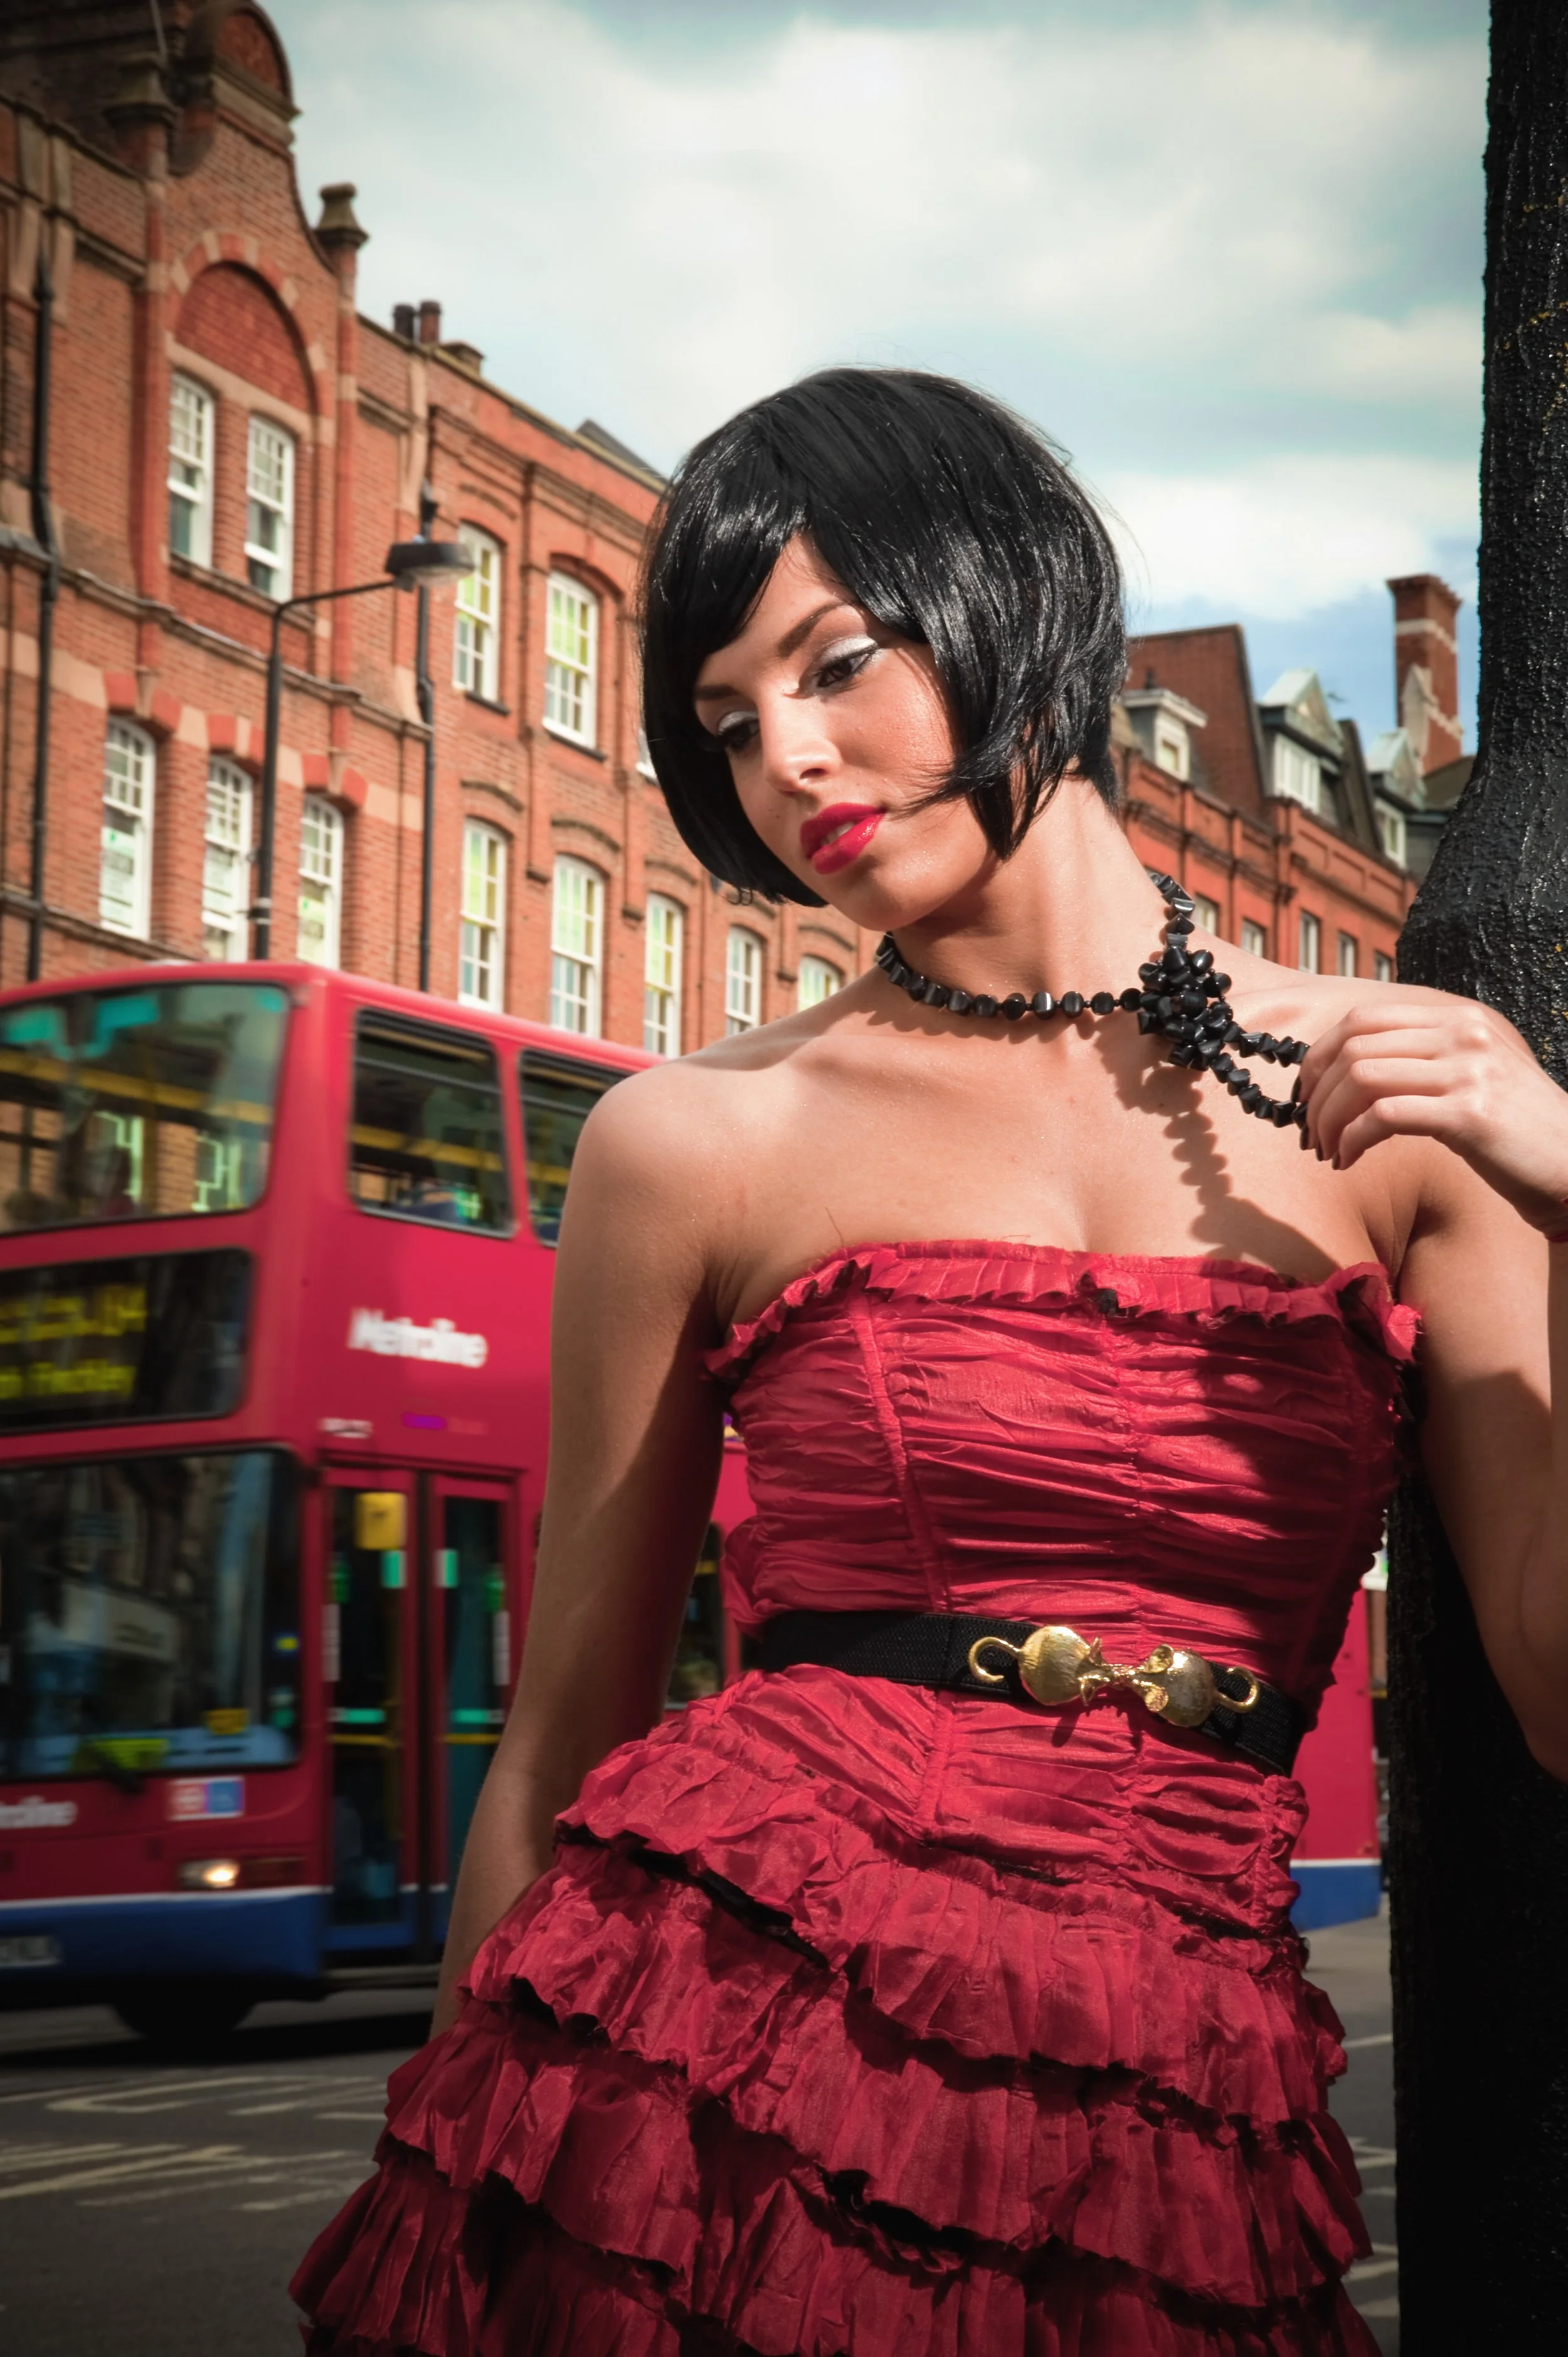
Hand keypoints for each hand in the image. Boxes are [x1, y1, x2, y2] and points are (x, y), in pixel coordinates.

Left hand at [1299, 989, 1567, 1235]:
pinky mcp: (1469, 1113)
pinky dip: (1351, 1139)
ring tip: (1325, 1149)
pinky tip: (1346, 1161)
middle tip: (1308, 1128)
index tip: (1307, 1092)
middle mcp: (1463, 1034)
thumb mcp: (1469, 1077)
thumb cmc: (1512, 1130)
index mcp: (1458, 1018)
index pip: (1364, 1018)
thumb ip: (1421, 1061)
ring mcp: (1468, 1070)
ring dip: (1328, 1118)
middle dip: (1316, 1091)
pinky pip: (1383, 1115)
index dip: (1321, 1054)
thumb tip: (1346, 1071)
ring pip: (1361, 1077)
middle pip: (1354, 1046)